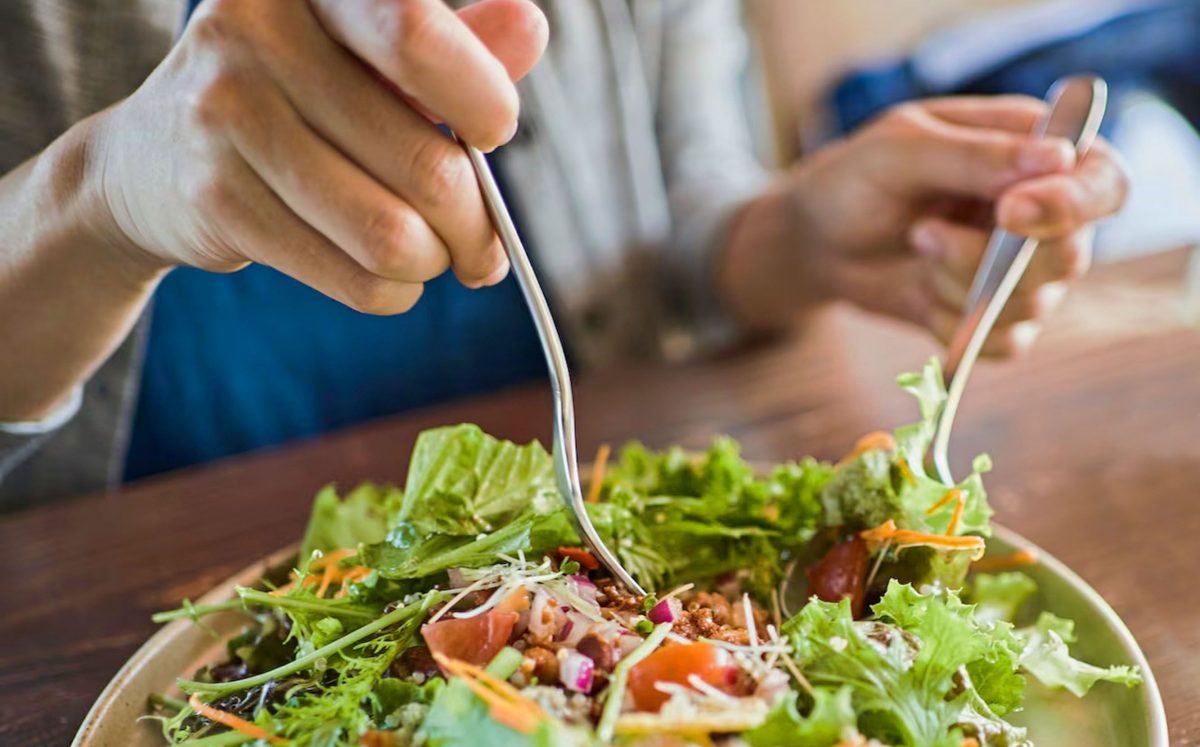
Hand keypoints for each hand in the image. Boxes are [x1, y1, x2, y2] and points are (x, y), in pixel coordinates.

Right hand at [92, 0, 546, 312]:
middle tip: (483, 242)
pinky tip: (388, 277)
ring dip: (436, 263)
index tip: (494, 133)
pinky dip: (394, 292)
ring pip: (393, 237)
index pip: (418, 37)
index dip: (483, 101)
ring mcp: (228, 114)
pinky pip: (354, 277)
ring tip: (434, 256)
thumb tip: (529, 29)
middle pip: (427, 165)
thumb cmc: (294, 98)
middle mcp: (259, 33)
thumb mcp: (367, 57)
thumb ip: (452, 46)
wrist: (152, 159)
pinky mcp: (217, 198)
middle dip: (477, 224)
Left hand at [786, 96, 1127, 354]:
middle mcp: (1045, 214)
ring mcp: (1023, 271)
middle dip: (989, 256)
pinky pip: (1005, 343)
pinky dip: (956, 327)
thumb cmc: (858, 178)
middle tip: (925, 232)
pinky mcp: (995, 316)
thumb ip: (973, 155)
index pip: (1102, 183)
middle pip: (1070, 255)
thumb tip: (1058, 157)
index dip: (1072, 203)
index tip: (1010, 212)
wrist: (816, 239)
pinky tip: (920, 294)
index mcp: (1038, 153)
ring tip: (915, 242)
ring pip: (1032, 304)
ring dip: (960, 285)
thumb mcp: (899, 150)